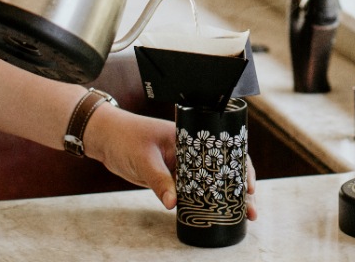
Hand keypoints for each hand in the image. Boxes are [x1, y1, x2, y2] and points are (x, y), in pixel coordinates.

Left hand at [84, 105, 257, 219]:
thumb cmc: (124, 138)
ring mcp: (181, 163)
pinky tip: (215, 214)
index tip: (249, 184)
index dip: (239, 166)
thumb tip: (175, 204)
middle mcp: (189, 150)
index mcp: (187, 137)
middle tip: (250, 208)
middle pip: (221, 168)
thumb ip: (159, 180)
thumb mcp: (144, 159)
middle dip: (238, 187)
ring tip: (241, 216)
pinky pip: (193, 189)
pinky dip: (204, 201)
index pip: (222, 149)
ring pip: (209, 181)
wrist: (104, 138)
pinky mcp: (171, 176)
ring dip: (224, 197)